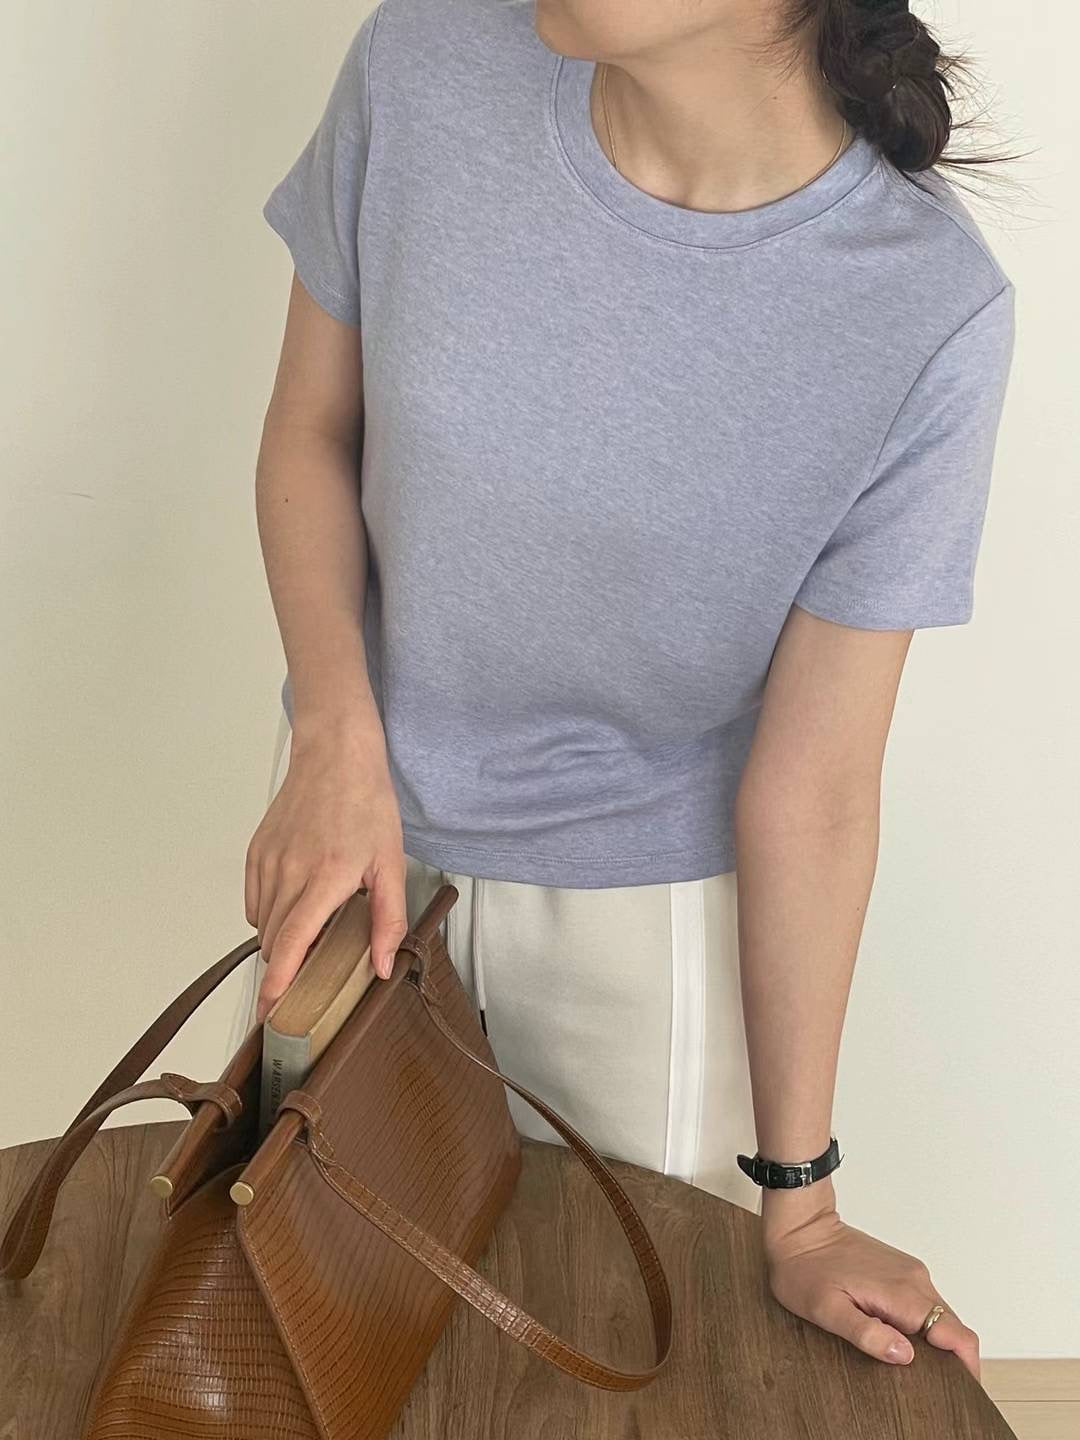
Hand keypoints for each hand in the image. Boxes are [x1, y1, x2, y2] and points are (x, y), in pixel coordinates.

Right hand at [244, 718, 408, 1021]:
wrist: (336, 754)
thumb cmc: (367, 803)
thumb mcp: (391, 863)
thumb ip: (387, 919)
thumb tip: (382, 966)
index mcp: (324, 879)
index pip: (290, 945)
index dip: (278, 985)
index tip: (271, 1013)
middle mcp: (289, 872)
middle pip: (274, 941)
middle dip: (284, 969)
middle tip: (302, 986)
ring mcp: (267, 861)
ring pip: (263, 923)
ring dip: (280, 940)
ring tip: (309, 936)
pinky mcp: (256, 851)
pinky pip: (255, 900)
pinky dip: (269, 914)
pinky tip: (295, 907)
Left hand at [762, 1184, 979, 1380]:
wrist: (800, 1227)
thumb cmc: (804, 1268)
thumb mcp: (826, 1310)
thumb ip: (867, 1334)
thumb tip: (904, 1356)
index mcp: (901, 1292)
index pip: (958, 1334)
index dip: (968, 1367)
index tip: (963, 1392)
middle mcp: (914, 1279)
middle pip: (954, 1328)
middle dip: (953, 1360)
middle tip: (932, 1387)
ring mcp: (910, 1272)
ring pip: (942, 1316)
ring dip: (937, 1342)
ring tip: (913, 1366)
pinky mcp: (902, 1270)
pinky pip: (925, 1303)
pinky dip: (924, 1325)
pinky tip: (901, 1338)